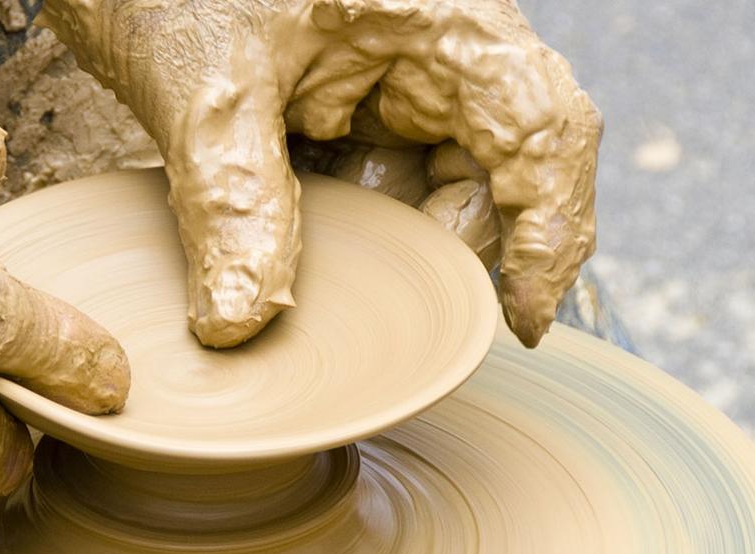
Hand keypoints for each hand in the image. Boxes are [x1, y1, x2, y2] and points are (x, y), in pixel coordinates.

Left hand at [39, 0, 601, 346]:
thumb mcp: (203, 87)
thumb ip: (233, 202)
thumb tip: (243, 322)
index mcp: (440, 17)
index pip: (543, 128)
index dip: (550, 232)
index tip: (521, 321)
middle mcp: (435, 42)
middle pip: (499, 167)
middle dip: (450, 246)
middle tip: (393, 308)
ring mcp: (394, 68)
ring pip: (435, 179)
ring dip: (393, 240)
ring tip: (331, 272)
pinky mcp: (349, 93)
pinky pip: (377, 173)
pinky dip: (349, 221)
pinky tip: (299, 248)